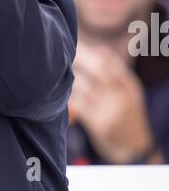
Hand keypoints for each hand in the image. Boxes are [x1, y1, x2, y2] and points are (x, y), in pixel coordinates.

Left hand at [70, 42, 158, 162]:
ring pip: (85, 86)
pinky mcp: (99, 124)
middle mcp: (122, 96)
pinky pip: (78, 104)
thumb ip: (116, 74)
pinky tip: (59, 92)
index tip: (76, 41)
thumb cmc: (126, 118)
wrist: (133, 149)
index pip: (111, 63)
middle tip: (63, 49)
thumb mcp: (128, 95)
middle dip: (80, 57)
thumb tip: (101, 49)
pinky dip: (68, 96)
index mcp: (130, 86)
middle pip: (99, 69)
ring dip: (69, 77)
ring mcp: (111, 110)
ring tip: (56, 70)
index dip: (92, 51)